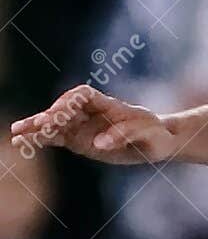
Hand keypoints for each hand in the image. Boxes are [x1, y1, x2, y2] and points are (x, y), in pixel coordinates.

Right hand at [11, 87, 179, 164]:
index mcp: (108, 105)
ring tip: (16, 133)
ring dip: (37, 127)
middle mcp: (92, 113)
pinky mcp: (79, 140)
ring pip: (56, 123)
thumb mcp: (148, 134)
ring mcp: (84, 126)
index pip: (83, 95)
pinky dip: (41, 140)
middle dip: (48, 115)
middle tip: (34, 125)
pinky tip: (23, 143)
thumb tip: (98, 143)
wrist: (159, 141)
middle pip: (64, 107)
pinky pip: (56, 138)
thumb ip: (125, 135)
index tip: (60, 114)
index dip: (69, 102)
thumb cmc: (156, 134)